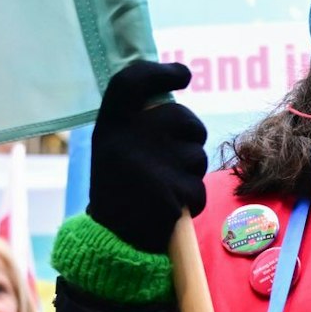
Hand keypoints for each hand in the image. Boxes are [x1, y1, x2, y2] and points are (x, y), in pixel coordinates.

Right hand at [89, 60, 208, 252]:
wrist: (113, 239)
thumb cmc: (120, 188)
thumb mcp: (116, 146)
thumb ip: (139, 120)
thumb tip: (177, 84)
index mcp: (112, 124)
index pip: (132, 81)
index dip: (159, 73)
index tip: (183, 75)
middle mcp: (129, 137)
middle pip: (186, 120)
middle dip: (191, 138)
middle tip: (173, 158)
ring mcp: (152, 164)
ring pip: (197, 157)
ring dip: (190, 174)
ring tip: (163, 189)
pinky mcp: (171, 191)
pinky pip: (199, 189)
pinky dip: (191, 201)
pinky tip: (169, 208)